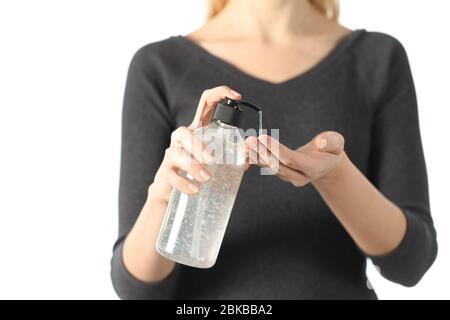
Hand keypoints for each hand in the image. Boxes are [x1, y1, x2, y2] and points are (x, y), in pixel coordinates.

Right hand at [151, 86, 241, 201]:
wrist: (171, 191)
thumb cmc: (195, 171)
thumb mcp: (213, 160)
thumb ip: (231, 157)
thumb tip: (248, 160)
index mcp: (198, 129)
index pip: (206, 103)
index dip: (219, 93)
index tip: (236, 97)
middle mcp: (182, 138)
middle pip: (185, 132)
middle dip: (198, 145)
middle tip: (211, 159)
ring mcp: (172, 154)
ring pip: (177, 153)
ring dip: (192, 166)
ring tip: (206, 178)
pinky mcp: (166, 171)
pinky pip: (171, 175)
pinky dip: (184, 183)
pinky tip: (194, 190)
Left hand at [246, 131, 345, 186]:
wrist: (327, 164)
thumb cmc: (331, 151)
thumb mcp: (337, 143)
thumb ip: (331, 142)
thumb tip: (321, 143)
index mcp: (313, 168)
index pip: (291, 160)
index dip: (276, 149)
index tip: (263, 137)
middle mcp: (299, 176)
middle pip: (277, 165)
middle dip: (262, 152)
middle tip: (250, 140)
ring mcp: (289, 177)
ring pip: (270, 167)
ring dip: (256, 155)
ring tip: (246, 143)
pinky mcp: (281, 173)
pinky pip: (267, 166)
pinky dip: (256, 157)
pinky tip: (246, 149)